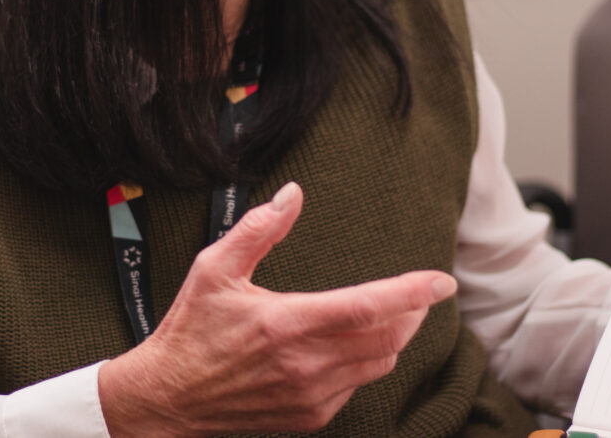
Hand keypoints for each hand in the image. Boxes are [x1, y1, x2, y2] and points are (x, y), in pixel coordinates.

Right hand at [95, 181, 455, 436]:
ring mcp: (311, 395)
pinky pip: (357, 386)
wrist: (167, 399)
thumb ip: (259, 228)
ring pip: (378, 364)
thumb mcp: (214, 268)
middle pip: (388, 338)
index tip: (442, 280)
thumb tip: (293, 194)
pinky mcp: (309, 415)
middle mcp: (307, 364)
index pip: (369, 306)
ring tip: (394, 314)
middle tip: (420, 292)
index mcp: (288, 323)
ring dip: (394, 337)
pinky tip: (353, 345)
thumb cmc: (191, 331)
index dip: (412, 292)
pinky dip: (366, 362)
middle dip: (413, 312)